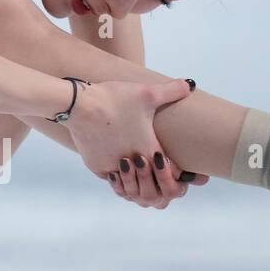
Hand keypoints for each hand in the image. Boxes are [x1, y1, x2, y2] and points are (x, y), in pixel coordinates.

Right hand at [62, 78, 201, 206]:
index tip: (178, 170)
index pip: (172, 173)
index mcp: (150, 150)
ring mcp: (114, 168)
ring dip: (136, 181)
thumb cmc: (114, 99)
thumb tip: (190, 84)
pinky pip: (112, 179)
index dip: (177, 174)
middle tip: (161, 177)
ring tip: (140, 173)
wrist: (80, 106)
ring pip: (130, 186)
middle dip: (157, 181)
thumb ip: (171, 90)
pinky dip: (118, 176)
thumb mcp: (146, 93)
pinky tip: (120, 167)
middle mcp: (134, 164)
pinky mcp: (97, 167)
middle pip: (152, 185)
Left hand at [107, 152, 208, 208]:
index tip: (159, 155)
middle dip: (145, 176)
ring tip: (125, 161)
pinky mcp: (125, 193)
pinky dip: (117, 183)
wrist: (146, 149)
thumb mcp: (178, 157)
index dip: (164, 175)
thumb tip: (202, 180)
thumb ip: (189, 168)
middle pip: (151, 194)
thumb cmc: (167, 151)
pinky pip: (120, 192)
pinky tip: (113, 172)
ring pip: (134, 194)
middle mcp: (157, 199)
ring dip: (130, 178)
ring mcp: (140, 198)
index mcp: (174, 191)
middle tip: (140, 158)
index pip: (171, 190)